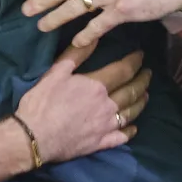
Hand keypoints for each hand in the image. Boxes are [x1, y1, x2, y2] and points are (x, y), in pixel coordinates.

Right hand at [14, 48, 148, 162]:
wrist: (33, 137)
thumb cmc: (42, 102)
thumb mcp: (56, 72)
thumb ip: (77, 55)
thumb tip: (94, 37)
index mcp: (97, 86)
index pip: (123, 71)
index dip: (134, 61)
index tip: (140, 55)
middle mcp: (107, 107)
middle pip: (131, 92)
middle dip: (142, 81)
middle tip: (148, 73)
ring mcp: (105, 127)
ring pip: (130, 113)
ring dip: (140, 103)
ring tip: (146, 95)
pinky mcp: (99, 144)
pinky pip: (121, 137)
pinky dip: (130, 131)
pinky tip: (134, 128)